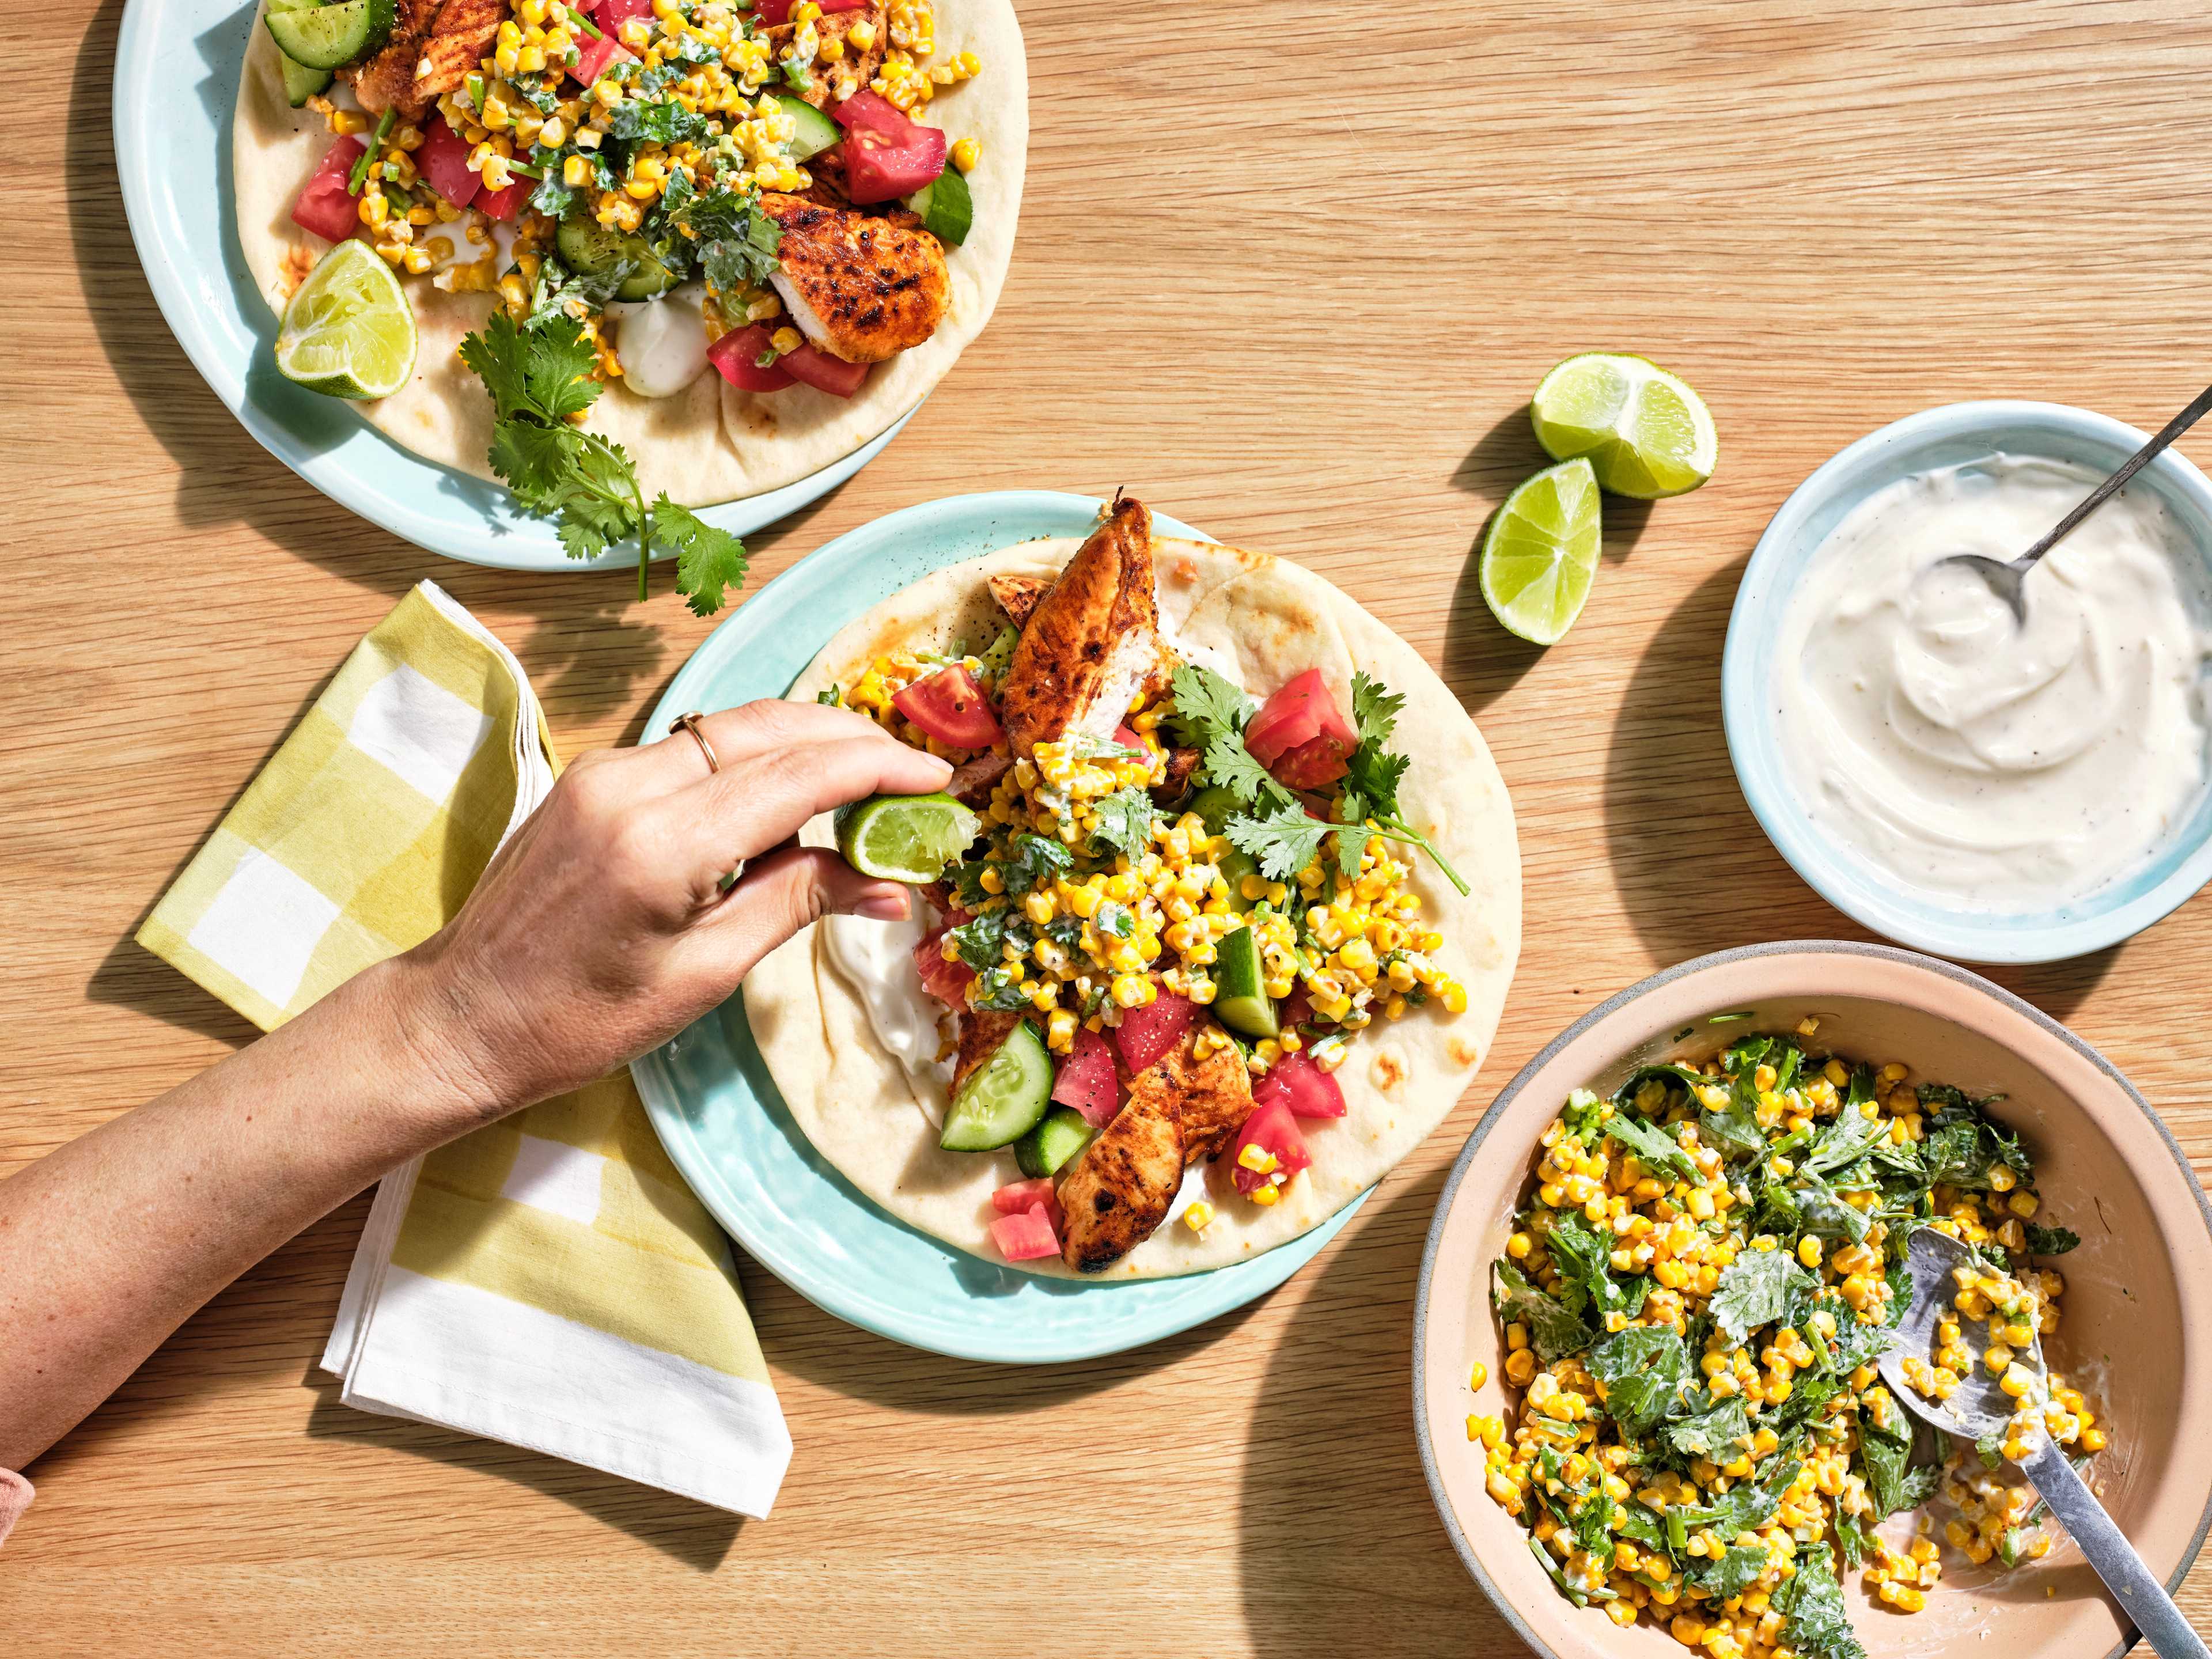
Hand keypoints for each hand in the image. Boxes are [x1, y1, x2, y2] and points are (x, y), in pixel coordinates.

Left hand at [383, 700, 951, 1120]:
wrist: (461, 1017)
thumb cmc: (578, 1020)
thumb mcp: (704, 975)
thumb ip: (798, 905)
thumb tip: (892, 886)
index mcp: (661, 844)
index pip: (798, 774)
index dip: (878, 767)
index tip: (936, 778)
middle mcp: (629, 786)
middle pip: (769, 728)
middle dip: (850, 740)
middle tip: (913, 774)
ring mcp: (605, 772)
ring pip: (733, 728)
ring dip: (805, 744)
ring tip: (865, 782)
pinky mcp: (594, 777)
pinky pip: (695, 747)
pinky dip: (755, 759)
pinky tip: (789, 795)